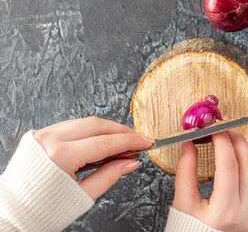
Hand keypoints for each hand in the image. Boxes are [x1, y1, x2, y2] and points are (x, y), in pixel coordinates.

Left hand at [33, 117, 153, 199]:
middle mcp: (51, 140)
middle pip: (98, 126)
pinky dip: (90, 130)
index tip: (147, 143)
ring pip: (86, 122)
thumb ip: (110, 176)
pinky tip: (102, 141)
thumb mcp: (82, 196)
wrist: (12, 212)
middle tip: (139, 141)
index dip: (131, 142)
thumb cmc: (43, 209)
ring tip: (123, 143)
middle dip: (122, 132)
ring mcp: (44, 134)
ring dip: (107, 130)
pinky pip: (72, 125)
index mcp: (61, 156)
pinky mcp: (40, 134)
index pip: (106, 143)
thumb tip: (132, 162)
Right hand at [173, 130, 247, 231]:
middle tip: (224, 126)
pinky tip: (243, 157)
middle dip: (237, 140)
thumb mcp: (182, 206)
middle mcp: (246, 214)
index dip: (222, 139)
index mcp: (224, 212)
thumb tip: (189, 143)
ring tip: (233, 138)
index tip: (213, 126)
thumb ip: (185, 172)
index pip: (229, 164)